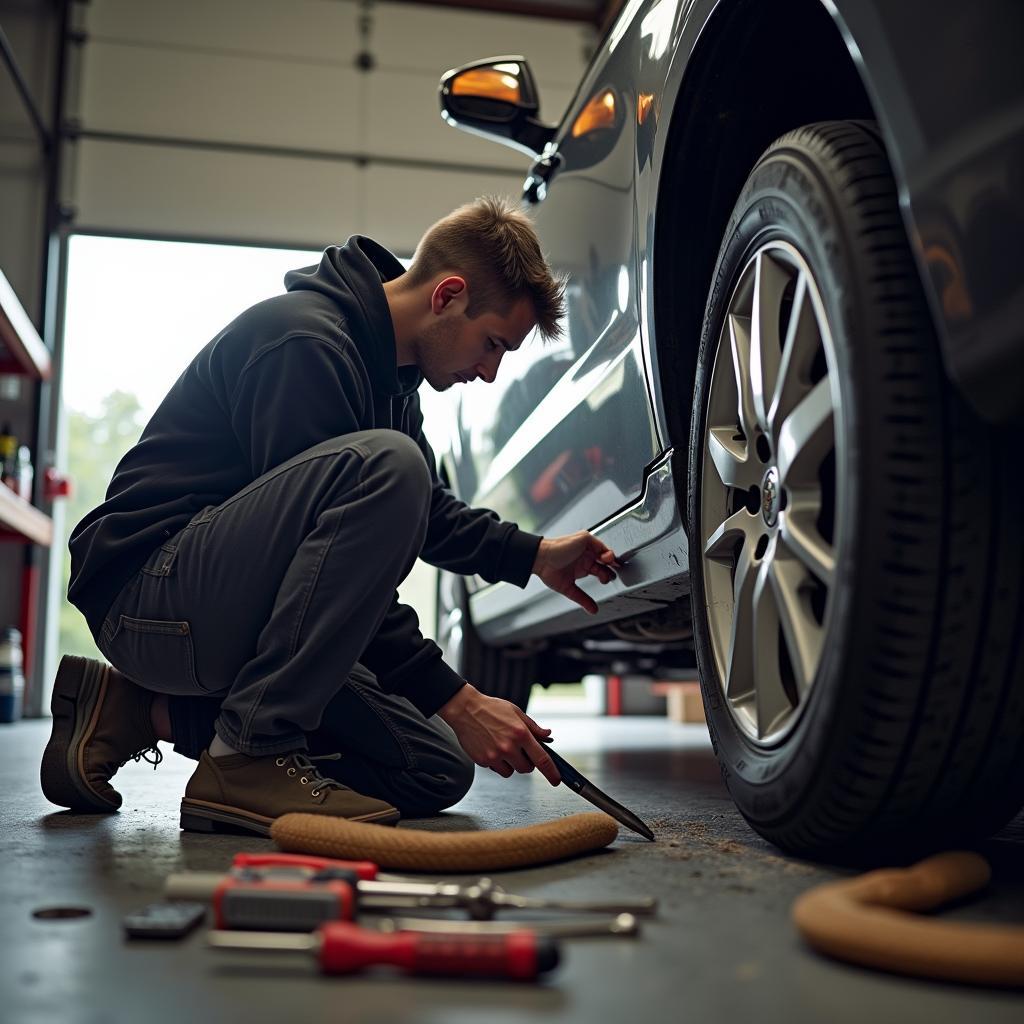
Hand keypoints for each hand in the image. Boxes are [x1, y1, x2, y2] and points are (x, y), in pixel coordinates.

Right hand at [438, 683, 560, 784]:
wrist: (465, 709)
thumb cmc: (492, 709)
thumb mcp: (516, 712)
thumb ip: (533, 727)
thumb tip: (547, 736)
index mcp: (521, 733)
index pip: (542, 759)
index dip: (552, 772)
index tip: (556, 780)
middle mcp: (509, 746)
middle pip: (527, 769)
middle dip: (527, 763)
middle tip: (520, 751)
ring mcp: (495, 755)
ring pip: (511, 772)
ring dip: (511, 764)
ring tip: (503, 747)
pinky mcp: (483, 760)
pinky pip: (497, 769)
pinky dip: (497, 763)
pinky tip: (491, 748)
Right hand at [532, 531, 619, 613]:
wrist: (541, 559)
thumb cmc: (549, 570)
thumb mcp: (569, 588)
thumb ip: (583, 599)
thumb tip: (593, 610)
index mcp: (583, 566)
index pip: (600, 570)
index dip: (606, 576)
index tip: (607, 582)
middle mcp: (586, 556)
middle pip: (605, 562)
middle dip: (610, 569)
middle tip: (609, 575)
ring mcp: (586, 548)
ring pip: (604, 552)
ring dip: (610, 559)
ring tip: (611, 565)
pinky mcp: (584, 539)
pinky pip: (599, 543)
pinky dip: (605, 550)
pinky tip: (605, 557)